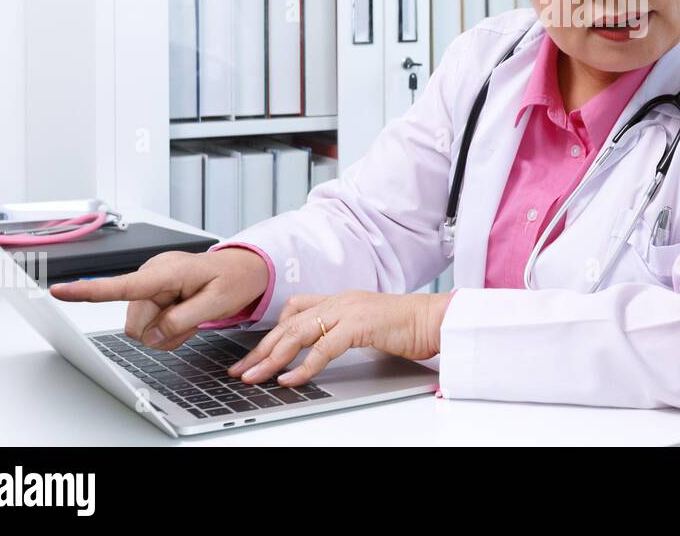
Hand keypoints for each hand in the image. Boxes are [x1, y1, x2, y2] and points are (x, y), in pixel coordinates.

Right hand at [49, 248, 269, 349]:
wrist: (242, 270)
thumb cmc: (233, 279)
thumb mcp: (217, 303)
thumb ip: (182, 320)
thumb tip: (152, 335)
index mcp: (166, 271)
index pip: (122, 285)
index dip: (89, 291)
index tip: (58, 290)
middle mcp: (151, 275)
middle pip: (135, 325)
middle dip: (162, 331)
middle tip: (193, 318)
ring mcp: (150, 285)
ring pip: (141, 330)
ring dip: (167, 331)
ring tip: (191, 314)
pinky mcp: (151, 295)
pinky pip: (149, 327)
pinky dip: (168, 329)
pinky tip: (184, 315)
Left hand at [231, 291, 453, 386]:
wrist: (437, 319)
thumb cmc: (409, 326)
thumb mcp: (368, 326)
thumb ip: (343, 332)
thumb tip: (318, 352)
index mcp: (340, 299)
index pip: (294, 311)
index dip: (270, 334)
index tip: (253, 356)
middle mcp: (340, 300)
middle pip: (288, 323)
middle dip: (261, 350)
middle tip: (241, 371)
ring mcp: (349, 310)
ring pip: (298, 333)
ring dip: (272, 358)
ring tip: (256, 377)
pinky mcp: (360, 325)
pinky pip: (323, 347)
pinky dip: (303, 365)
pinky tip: (291, 379)